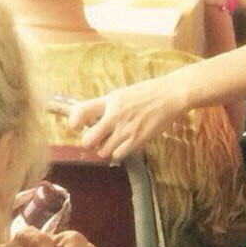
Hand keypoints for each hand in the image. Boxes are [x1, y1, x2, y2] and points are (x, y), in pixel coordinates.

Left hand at [68, 78, 186, 162]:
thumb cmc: (149, 92)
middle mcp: (115, 115)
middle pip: (88, 139)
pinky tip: (123, 146)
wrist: (171, 95)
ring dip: (104, 149)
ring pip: (103, 151)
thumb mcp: (124, 93)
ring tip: (111, 143)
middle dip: (89, 142)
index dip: (74, 121)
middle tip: (95, 140)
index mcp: (110, 100)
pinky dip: (118, 152)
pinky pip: (119, 154)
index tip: (76, 126)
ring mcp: (126, 129)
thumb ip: (109, 105)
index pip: (82, 111)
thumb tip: (95, 117)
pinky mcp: (138, 139)